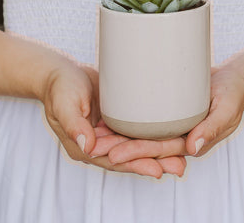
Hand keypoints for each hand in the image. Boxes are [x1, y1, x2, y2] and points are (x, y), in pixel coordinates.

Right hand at [41, 61, 185, 177]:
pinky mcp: (117, 121)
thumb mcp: (65, 104)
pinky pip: (136, 132)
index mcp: (85, 148)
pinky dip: (152, 135)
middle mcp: (99, 145)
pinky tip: (171, 135)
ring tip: (183, 157)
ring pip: (136, 147)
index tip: (157, 170)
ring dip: (158, 153)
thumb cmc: (60, 87)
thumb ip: (74, 124)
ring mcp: (109, 134)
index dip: (135, 165)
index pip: (114, 161)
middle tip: (180, 167)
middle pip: (129, 158)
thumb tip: (87, 146)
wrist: (61, 73)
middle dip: (154, 162)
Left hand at [103, 66, 243, 163]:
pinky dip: (127, 120)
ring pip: (141, 134)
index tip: (113, 156)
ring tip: (94, 135)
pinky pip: (145, 119)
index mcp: (191, 141)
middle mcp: (178, 136)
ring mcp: (172, 124)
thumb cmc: (234, 94)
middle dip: (119, 148)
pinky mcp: (168, 110)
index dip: (135, 153)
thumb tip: (192, 149)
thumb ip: (212, 129)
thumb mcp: (227, 108)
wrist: (234, 79)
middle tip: (94, 146)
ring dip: (118, 136)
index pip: (158, 150)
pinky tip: (108, 118)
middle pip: (144, 144)